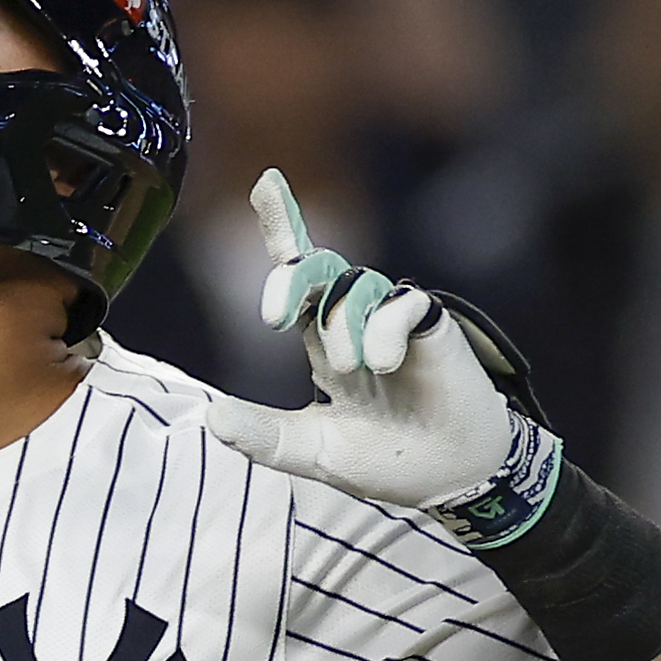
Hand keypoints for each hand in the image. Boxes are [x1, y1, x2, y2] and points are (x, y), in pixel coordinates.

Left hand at [205, 168, 513, 510]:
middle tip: (272, 318)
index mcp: (323, 341)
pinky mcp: (432, 327)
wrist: (449, 479)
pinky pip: (401, 305)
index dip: (283, 227)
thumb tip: (211, 417)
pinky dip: (384, 329)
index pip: (298, 276)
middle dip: (290, 278)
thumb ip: (262, 435)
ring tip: (355, 370)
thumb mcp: (311, 450)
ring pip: (355, 287)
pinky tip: (384, 362)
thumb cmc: (384, 459)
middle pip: (319, 268)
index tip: (265, 182)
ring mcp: (394, 320)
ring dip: (343, 326)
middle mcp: (356, 321)